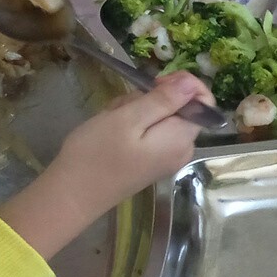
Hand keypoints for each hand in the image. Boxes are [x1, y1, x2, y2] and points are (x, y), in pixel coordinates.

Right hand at [0, 74, 207, 259]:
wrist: (72, 195)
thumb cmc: (97, 153)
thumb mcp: (128, 118)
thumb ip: (164, 100)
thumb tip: (192, 83)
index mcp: (182, 138)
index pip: (204, 102)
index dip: (183, 85)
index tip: (154, 82)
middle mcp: (182, 150)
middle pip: (179, 108)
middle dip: (151, 99)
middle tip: (122, 106)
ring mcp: (166, 158)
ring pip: (160, 118)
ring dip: (136, 110)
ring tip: (112, 119)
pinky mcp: (150, 162)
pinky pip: (149, 132)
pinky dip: (132, 124)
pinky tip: (111, 130)